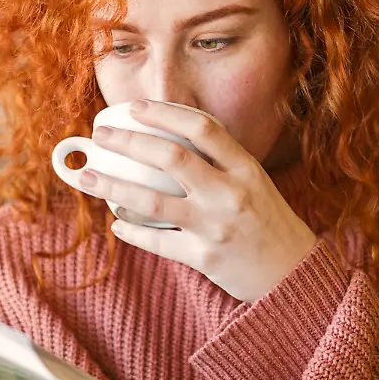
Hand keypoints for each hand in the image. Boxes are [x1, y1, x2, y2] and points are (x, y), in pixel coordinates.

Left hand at [80, 100, 317, 302]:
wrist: (292, 273)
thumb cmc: (266, 221)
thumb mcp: (254, 181)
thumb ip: (220, 160)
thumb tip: (168, 135)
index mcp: (245, 168)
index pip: (202, 128)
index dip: (166, 113)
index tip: (136, 106)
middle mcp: (230, 193)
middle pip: (171, 157)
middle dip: (129, 142)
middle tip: (101, 136)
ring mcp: (216, 226)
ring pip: (152, 201)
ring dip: (112, 185)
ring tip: (86, 176)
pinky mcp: (204, 257)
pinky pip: (157, 242)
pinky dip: (131, 232)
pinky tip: (116, 224)